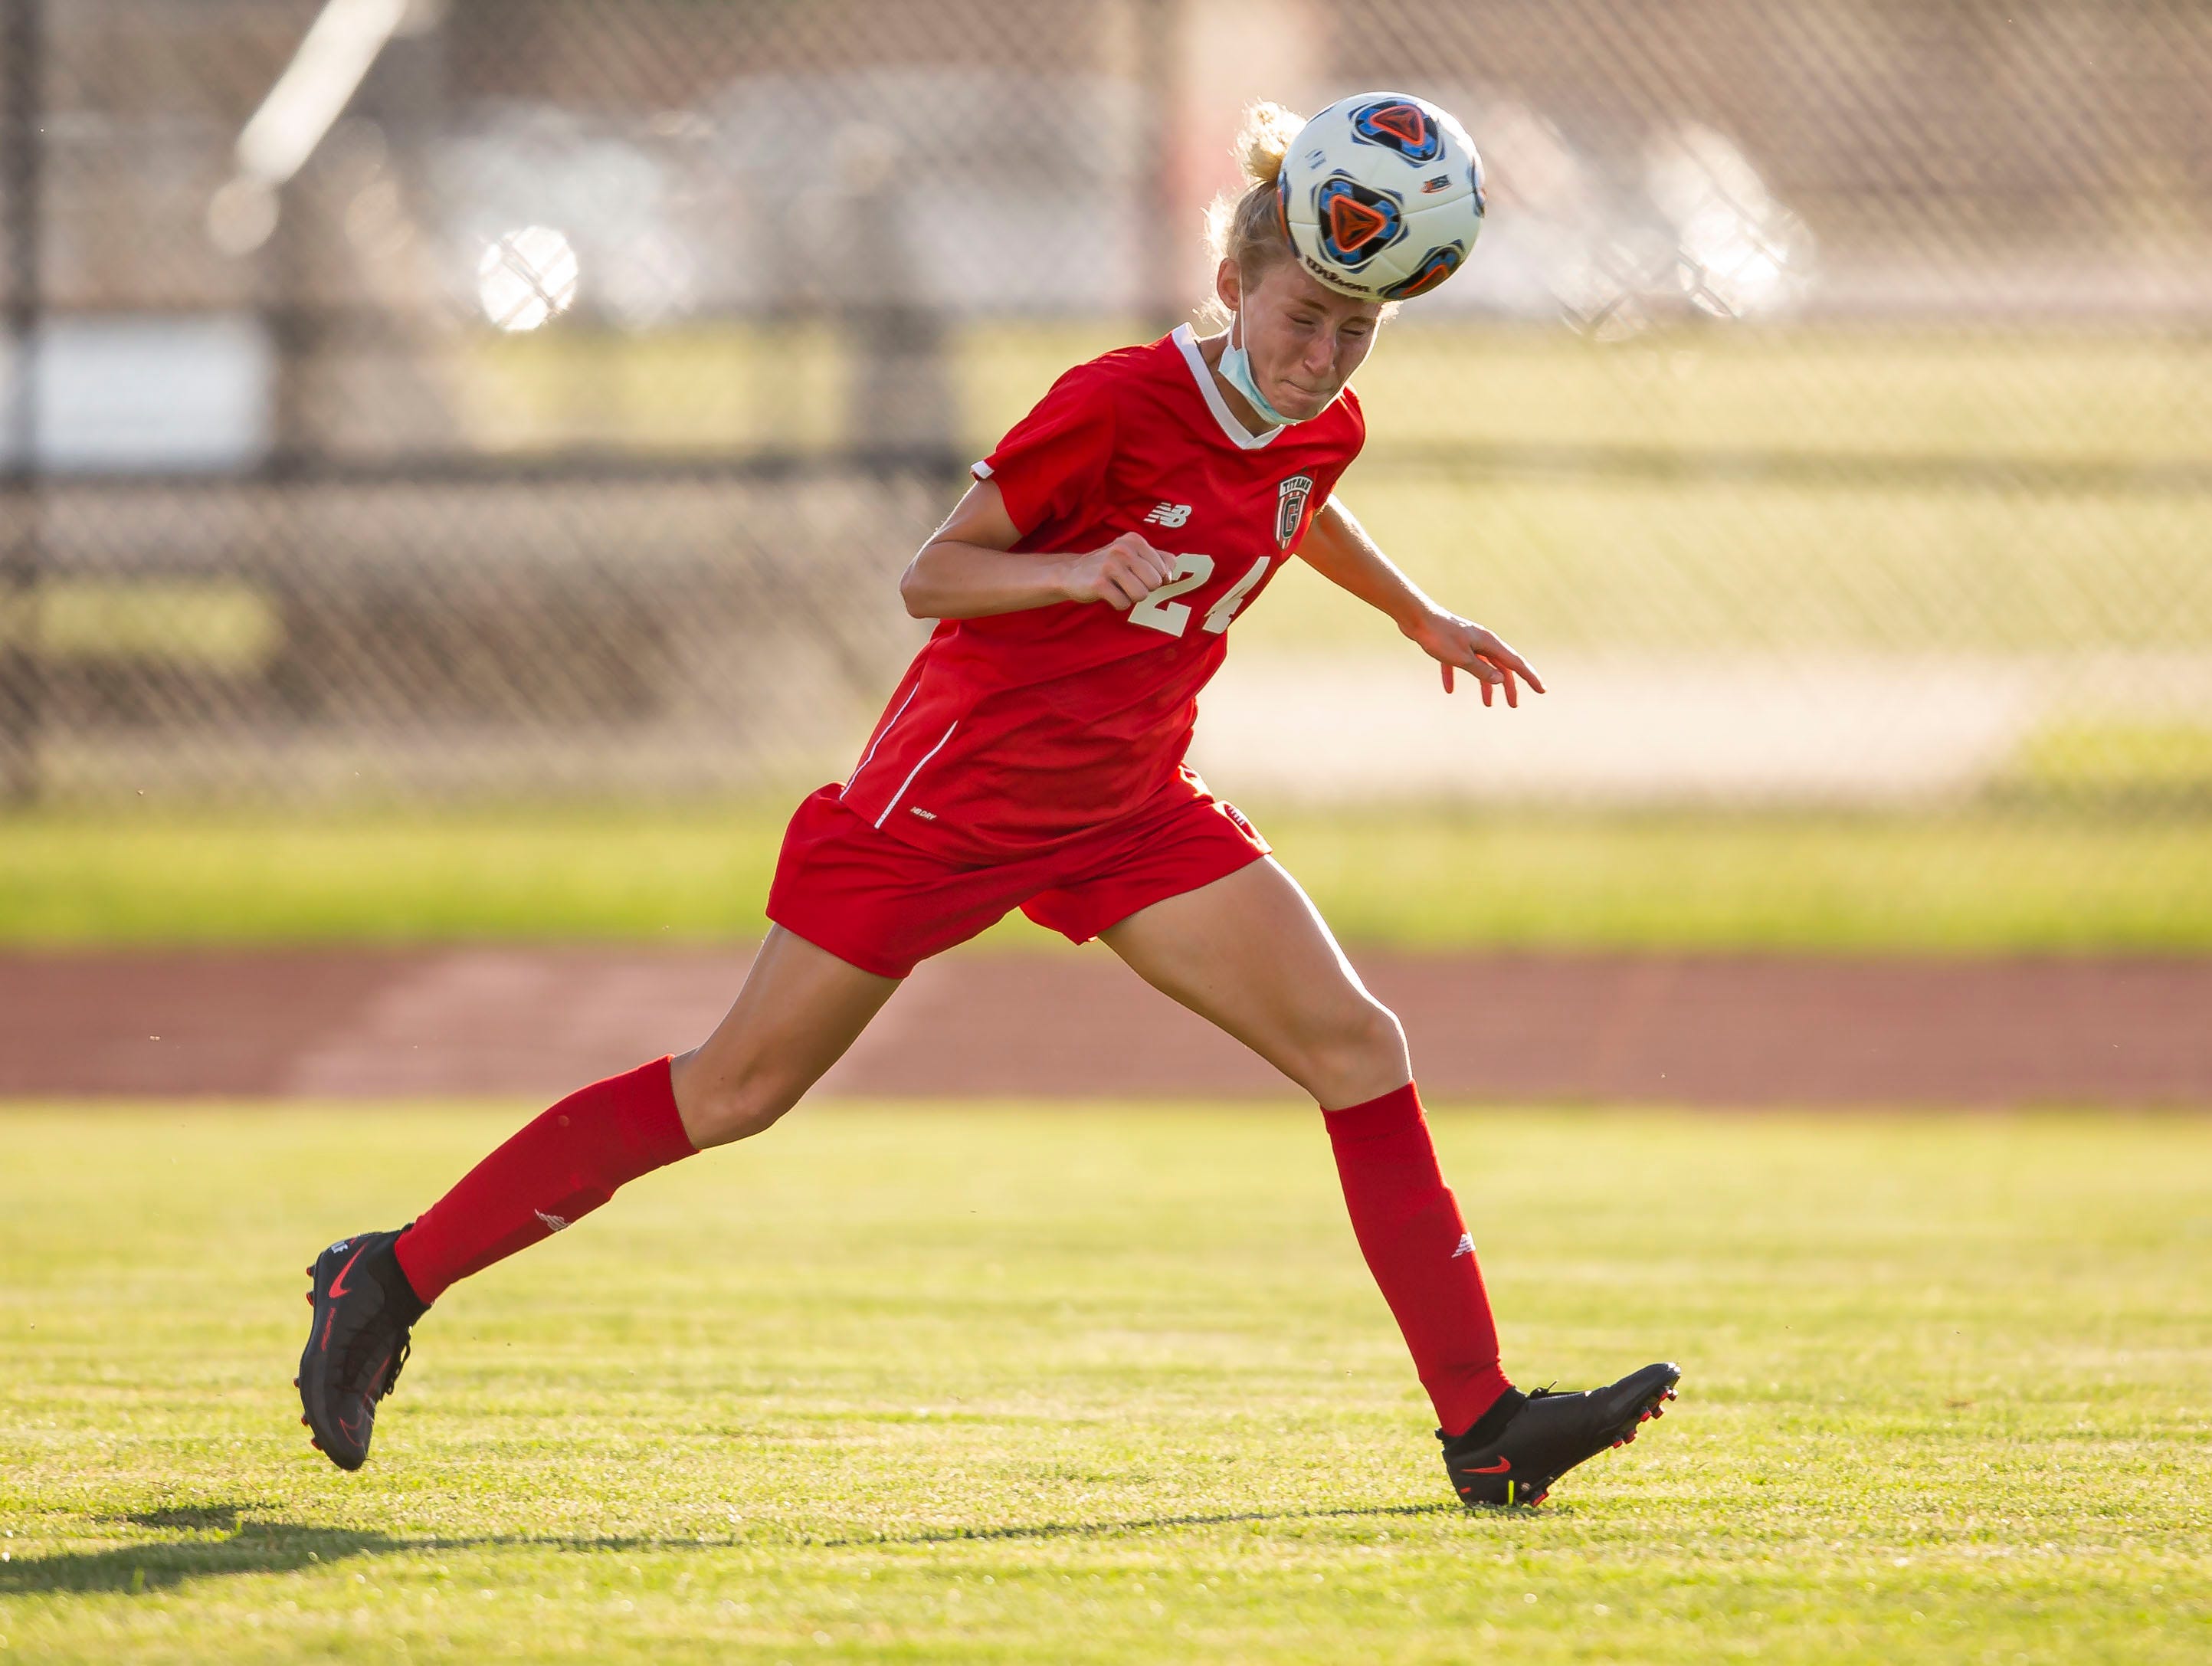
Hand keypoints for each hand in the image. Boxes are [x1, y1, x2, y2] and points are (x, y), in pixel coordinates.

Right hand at [1060, 532, 1178, 610]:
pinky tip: (1107, 594)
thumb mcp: (1134, 555)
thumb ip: (1160, 560)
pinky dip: (1118, 604)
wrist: (1072, 573)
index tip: (1138, 574)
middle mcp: (1123, 549)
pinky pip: (1123, 604)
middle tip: (1126, 582)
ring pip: (1141, 595)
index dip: (1155, 577)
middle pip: (1155, 583)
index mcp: (1135, 540)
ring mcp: (1110, 565)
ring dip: (1131, 597)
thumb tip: (1170, 576)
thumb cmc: (1110, 566)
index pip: (1165, 567)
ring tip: (1118, 588)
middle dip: (1144, 588)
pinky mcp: (1099, 583)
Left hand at [1404, 609, 1545, 707]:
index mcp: (1489, 643)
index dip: (1530, 678)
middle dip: (1508, 687)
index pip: (1515, 663)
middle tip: (1513, 705)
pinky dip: (1454, 676)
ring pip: (1481, 666)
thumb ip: (1481, 671)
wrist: (1415, 617)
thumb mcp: (1462, 658)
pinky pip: (1457, 663)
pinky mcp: (1451, 644)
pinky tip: (1448, 690)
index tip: (1542, 690)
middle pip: (1501, 667)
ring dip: (1485, 685)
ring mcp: (1467, 642)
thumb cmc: (1438, 636)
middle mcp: (1482, 641)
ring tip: (1487, 704)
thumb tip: (1501, 680)